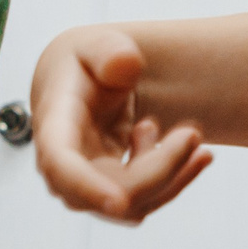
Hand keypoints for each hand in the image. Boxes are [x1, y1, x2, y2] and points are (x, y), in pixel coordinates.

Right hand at [31, 25, 214, 222]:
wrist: (87, 81)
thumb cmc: (87, 62)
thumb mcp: (95, 44)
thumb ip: (108, 51)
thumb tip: (124, 66)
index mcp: (55, 125)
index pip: (61, 165)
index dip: (86, 186)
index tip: (119, 202)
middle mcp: (64, 165)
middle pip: (111, 191)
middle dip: (161, 169)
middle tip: (192, 133)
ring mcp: (86, 183)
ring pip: (133, 205)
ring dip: (173, 176)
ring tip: (192, 135)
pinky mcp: (110, 189)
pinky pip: (145, 200)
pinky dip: (175, 178)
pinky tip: (185, 143)